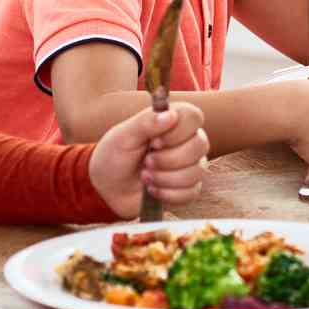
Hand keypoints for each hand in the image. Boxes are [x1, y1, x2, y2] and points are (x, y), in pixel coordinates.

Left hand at [89, 103, 211, 218]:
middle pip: (200, 145)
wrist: (108, 187)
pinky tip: (151, 190)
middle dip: (169, 158)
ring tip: (145, 177)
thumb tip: (171, 115)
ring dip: (165, 178)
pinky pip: (190, 192)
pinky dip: (166, 193)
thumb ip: (146, 122)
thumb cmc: (116, 155)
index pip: (194, 117)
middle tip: (146, 162)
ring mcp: (191, 166)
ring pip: (196, 171)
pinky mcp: (188, 189)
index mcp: (173, 121)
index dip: (178, 131)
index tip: (155, 141)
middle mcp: (187, 141)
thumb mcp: (124, 136)